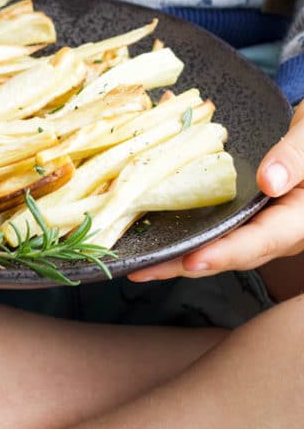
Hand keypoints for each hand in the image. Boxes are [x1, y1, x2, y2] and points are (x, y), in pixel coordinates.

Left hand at [129, 104, 303, 281]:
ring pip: (218, 246)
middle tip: (143, 270)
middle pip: (231, 253)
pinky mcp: (244, 217)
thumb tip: (270, 181)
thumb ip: (296, 158)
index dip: (225, 253)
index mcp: (300, 218)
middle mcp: (280, 230)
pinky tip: (152, 234)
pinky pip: (214, 229)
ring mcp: (260, 226)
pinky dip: (183, 232)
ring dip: (178, 255)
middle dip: (185, 264)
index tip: (193, 261)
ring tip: (140, 264)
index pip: (262, 240)